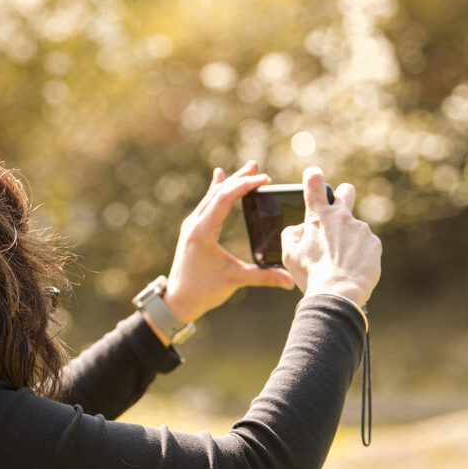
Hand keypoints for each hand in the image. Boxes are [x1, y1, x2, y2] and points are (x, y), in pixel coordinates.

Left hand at [162, 162, 294, 324]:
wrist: (177, 300)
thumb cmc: (202, 291)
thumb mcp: (234, 280)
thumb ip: (263, 277)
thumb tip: (290, 280)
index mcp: (202, 231)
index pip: (225, 198)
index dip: (245, 186)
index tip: (264, 179)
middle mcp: (194, 223)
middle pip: (218, 192)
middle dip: (239, 179)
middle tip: (257, 167)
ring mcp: (192, 225)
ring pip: (212, 196)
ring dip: (230, 182)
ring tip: (247, 170)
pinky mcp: (193, 230)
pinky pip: (207, 204)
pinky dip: (217, 191)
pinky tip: (219, 177)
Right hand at [280, 167, 380, 304]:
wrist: (338, 292)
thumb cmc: (311, 274)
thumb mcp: (290, 254)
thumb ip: (292, 234)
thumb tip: (301, 228)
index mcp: (318, 216)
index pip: (315, 183)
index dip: (314, 176)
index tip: (314, 175)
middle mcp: (341, 216)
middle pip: (346, 191)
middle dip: (342, 196)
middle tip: (337, 214)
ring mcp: (360, 229)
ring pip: (354, 228)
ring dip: (349, 239)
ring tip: (340, 262)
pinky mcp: (374, 243)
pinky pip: (366, 244)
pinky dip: (360, 254)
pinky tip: (352, 267)